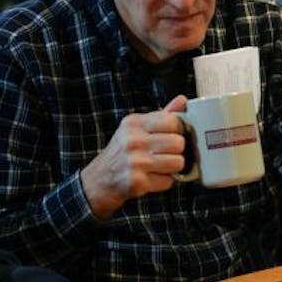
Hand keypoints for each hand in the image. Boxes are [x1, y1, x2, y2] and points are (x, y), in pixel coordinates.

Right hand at [79, 97, 187, 219]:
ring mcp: (135, 162)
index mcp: (134, 124)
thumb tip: (183, 100)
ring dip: (173, 168)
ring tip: (159, 166)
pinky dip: (164, 181)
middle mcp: (133, 141)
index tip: (171, 136)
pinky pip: (169, 181)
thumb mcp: (137, 128)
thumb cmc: (123, 151)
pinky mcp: (138, 181)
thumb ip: (162, 115)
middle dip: (176, 151)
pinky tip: (151, 177)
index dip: (178, 131)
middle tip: (164, 154)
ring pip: (178, 162)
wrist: (98, 179)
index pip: (173, 121)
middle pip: (178, 143)